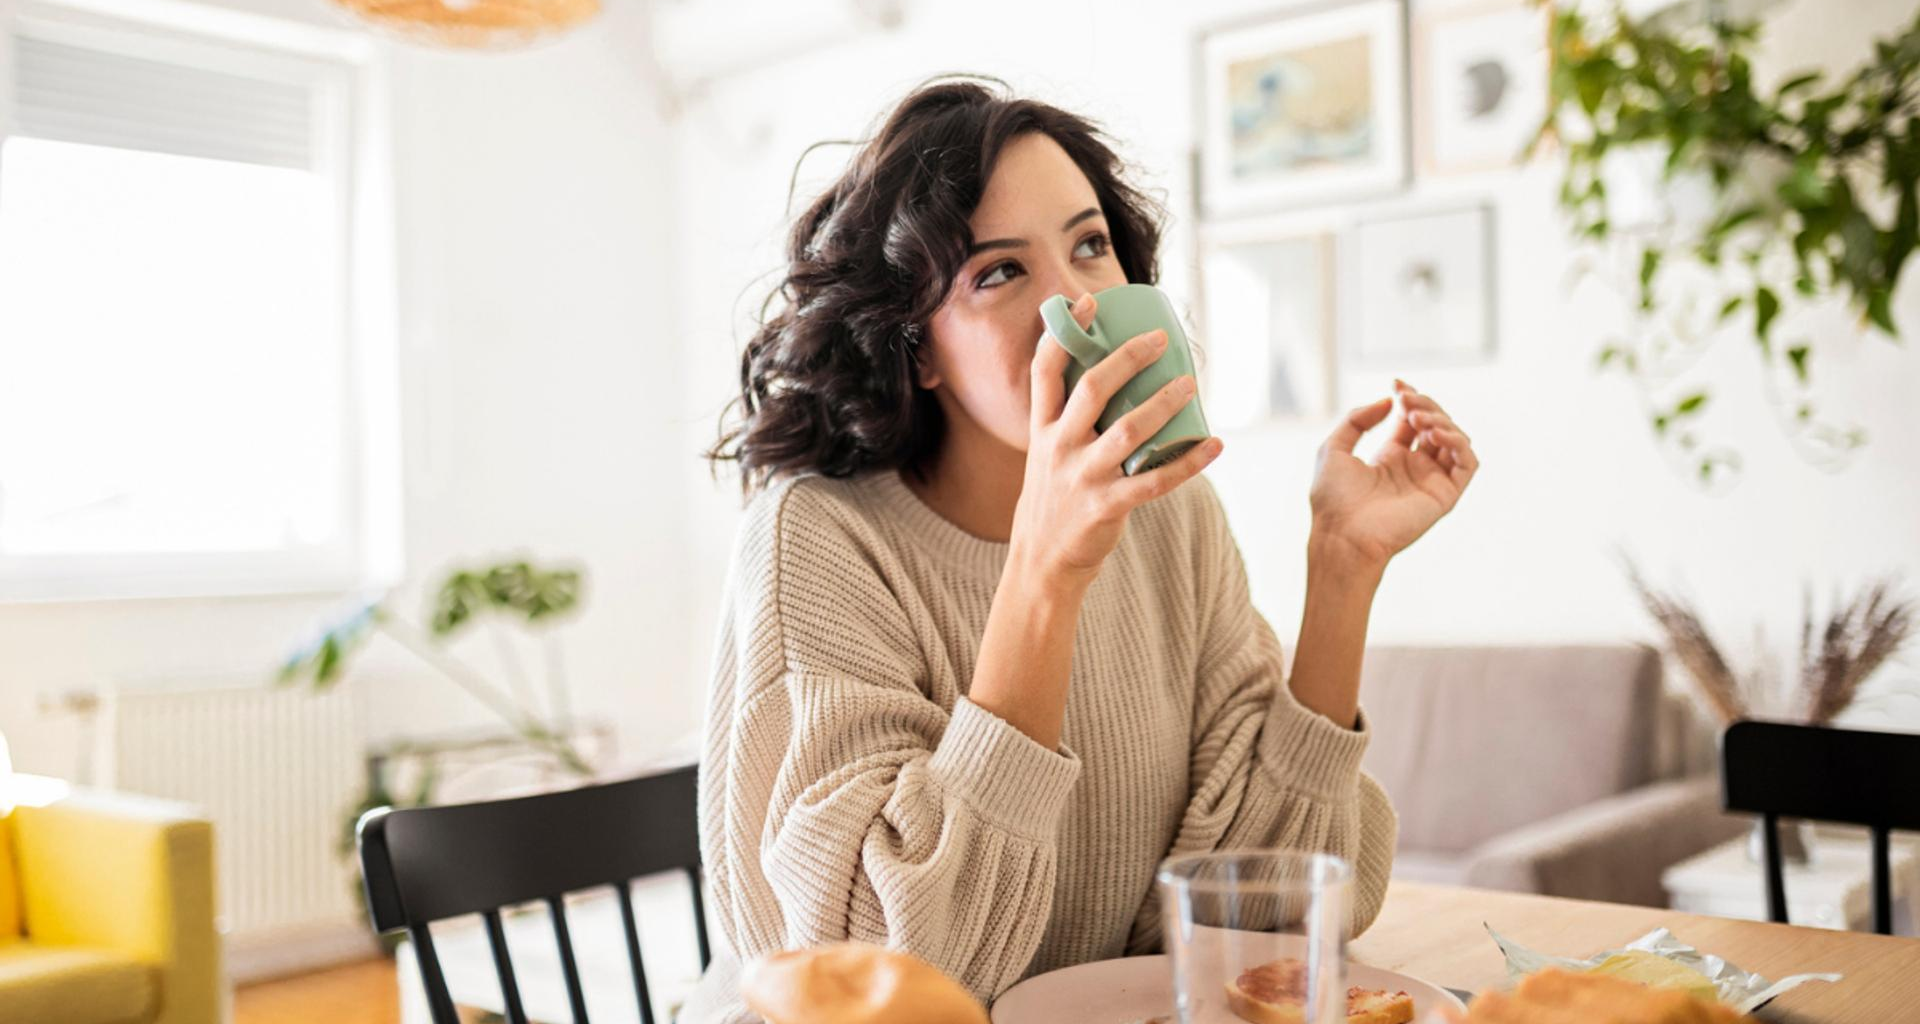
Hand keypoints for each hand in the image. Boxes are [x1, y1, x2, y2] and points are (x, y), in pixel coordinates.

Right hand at [1014, 292, 1224, 592]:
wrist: (1042, 562)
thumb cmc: (1054, 500)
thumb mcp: (1048, 455)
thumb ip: (1072, 423)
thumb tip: (1115, 379)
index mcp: (1042, 430)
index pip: (1045, 371)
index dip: (1065, 334)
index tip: (1087, 304)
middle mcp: (1059, 448)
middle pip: (1092, 389)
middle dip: (1126, 358)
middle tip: (1159, 339)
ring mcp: (1082, 478)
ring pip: (1127, 431)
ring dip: (1163, 403)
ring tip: (1190, 384)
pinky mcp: (1106, 507)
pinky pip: (1154, 481)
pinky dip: (1188, 462)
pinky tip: (1214, 444)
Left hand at [1308, 379, 1477, 567]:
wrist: (1341, 534)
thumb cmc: (1333, 499)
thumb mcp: (1334, 448)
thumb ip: (1358, 419)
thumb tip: (1388, 401)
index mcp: (1390, 459)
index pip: (1412, 420)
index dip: (1410, 398)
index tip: (1398, 383)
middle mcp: (1414, 468)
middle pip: (1436, 424)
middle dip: (1424, 404)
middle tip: (1406, 398)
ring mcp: (1431, 481)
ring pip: (1455, 440)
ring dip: (1441, 420)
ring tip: (1417, 416)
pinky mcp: (1445, 496)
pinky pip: (1467, 464)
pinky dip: (1458, 442)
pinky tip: (1434, 433)